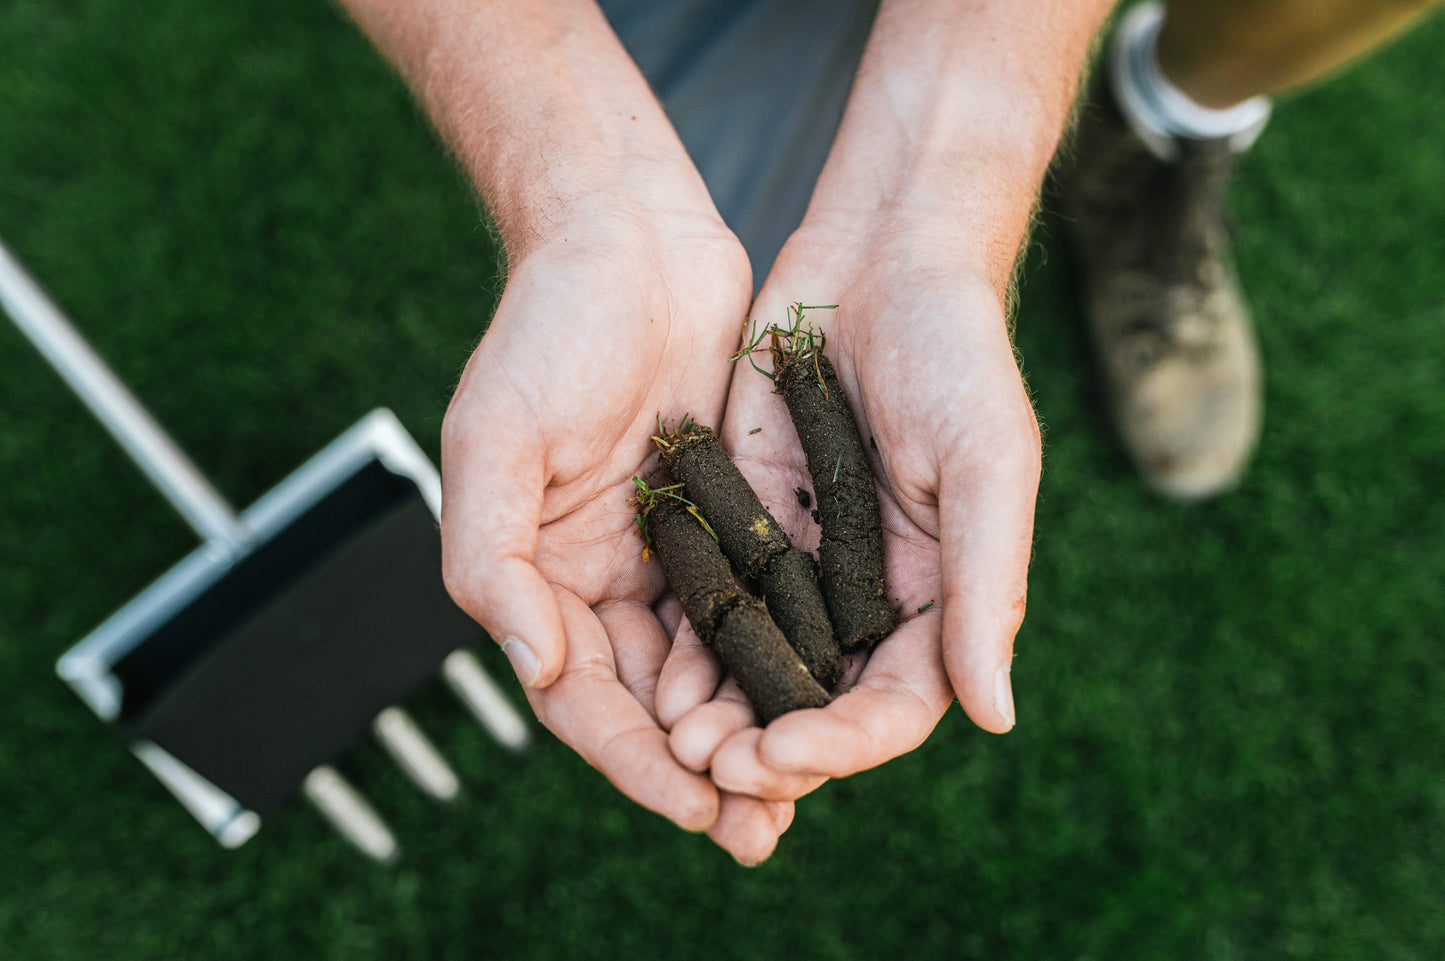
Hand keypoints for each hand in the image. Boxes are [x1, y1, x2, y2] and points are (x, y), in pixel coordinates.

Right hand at [440, 202, 791, 861]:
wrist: (626, 238)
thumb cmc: (547, 326)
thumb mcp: (495, 438)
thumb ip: (491, 558)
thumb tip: (531, 668)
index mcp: (535, 574)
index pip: (581, 694)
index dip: (632, 758)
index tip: (694, 804)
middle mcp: (598, 578)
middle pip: (648, 702)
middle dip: (699, 769)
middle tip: (757, 832)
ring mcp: (664, 552)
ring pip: (707, 669)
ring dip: (747, 731)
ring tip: (796, 798)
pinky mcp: (722, 519)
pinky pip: (751, 608)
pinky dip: (778, 660)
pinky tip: (821, 700)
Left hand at [657, 208, 1041, 801]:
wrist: (883, 255)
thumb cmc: (958, 352)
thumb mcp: (988, 464)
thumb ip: (987, 587)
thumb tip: (994, 717)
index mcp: (939, 598)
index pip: (894, 706)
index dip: (842, 745)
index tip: (780, 754)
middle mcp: (869, 598)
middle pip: (819, 705)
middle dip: (767, 745)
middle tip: (711, 766)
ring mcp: (804, 565)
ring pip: (758, 668)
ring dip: (720, 711)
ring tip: (673, 738)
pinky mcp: (748, 523)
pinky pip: (715, 600)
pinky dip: (688, 645)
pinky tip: (652, 673)